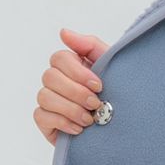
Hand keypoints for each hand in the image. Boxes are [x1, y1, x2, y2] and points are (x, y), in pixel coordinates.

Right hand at [34, 28, 109, 144]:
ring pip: (45, 96)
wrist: (123, 131)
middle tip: (95, 104)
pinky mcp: (45, 121)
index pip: (59, 58)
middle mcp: (56, 82)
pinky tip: (79, 130)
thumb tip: (63, 33)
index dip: (77, 72)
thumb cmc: (116, 96)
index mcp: (70, 67)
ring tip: (90, 119)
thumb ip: (90, 45)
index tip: (98, 85)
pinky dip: (62, 122)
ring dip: (70, 109)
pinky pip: (41, 116)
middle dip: (75, 92)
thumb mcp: (110, 67)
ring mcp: (49, 101)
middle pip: (50, 77)